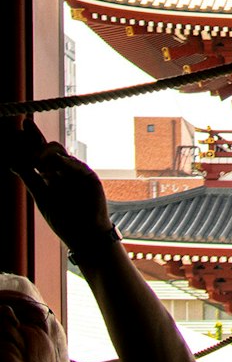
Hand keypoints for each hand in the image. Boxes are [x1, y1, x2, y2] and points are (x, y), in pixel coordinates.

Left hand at [2, 117, 113, 250]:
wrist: (84, 235)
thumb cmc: (64, 220)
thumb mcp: (40, 195)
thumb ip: (28, 176)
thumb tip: (12, 160)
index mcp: (50, 175)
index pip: (37, 153)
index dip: (29, 139)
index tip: (20, 127)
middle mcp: (63, 171)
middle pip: (47, 147)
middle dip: (35, 137)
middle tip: (24, 126)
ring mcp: (76, 172)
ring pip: (59, 152)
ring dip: (44, 152)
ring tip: (37, 163)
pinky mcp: (89, 177)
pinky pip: (74, 163)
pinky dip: (62, 162)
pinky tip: (52, 167)